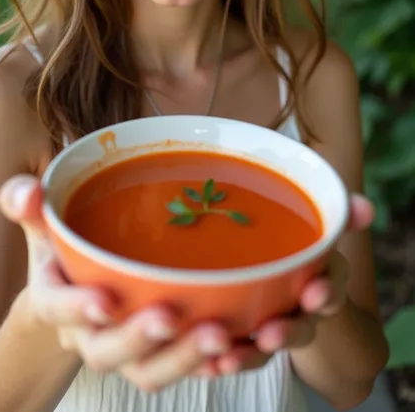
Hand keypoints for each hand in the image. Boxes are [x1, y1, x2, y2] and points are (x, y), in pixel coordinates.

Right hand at [0, 175, 232, 392]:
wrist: (80, 299)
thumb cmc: (66, 255)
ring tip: (220, 334)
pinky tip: (240, 348)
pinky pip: (184, 371)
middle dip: (139, 339)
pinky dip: (211, 365)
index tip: (104, 300)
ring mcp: (128, 353)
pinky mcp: (161, 356)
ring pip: (149, 371)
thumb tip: (24, 190)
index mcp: (57, 302)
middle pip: (108, 352)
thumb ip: (33, 207)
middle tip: (171, 316)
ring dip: (183, 357)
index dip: (77, 309)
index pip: (57, 309)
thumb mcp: (47, 227)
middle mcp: (90, 337)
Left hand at [194, 194, 374, 376]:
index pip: (330, 289)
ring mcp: (273, 327)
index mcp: (321, 280)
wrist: (276, 273)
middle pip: (300, 327)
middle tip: (269, 334)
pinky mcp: (243, 339)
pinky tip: (205, 364)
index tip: (315, 293)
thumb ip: (338, 214)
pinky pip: (235, 356)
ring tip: (227, 359)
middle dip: (287, 332)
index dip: (326, 293)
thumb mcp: (314, 224)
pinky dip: (222, 359)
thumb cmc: (297, 241)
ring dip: (249, 355)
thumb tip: (365, 207)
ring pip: (265, 349)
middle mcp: (300, 310)